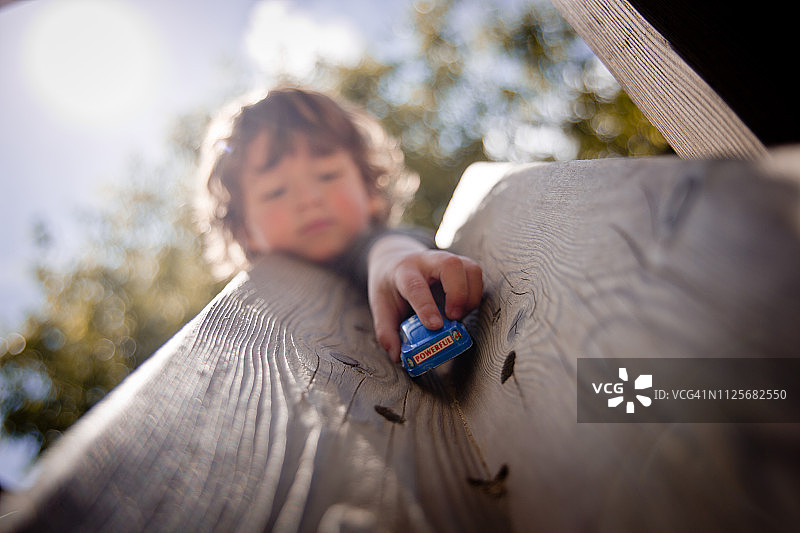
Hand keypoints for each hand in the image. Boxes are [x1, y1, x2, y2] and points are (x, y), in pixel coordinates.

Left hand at [367, 234, 482, 361]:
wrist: (394, 260)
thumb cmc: (390, 286)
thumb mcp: (381, 307)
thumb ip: (386, 332)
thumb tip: (398, 357)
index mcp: (404, 271)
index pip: (415, 286)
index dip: (426, 307)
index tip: (435, 326)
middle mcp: (427, 261)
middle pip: (450, 265)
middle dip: (458, 294)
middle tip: (453, 318)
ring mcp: (446, 261)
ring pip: (470, 268)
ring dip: (471, 296)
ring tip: (458, 315)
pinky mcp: (460, 266)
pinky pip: (476, 275)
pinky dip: (475, 295)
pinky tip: (462, 308)